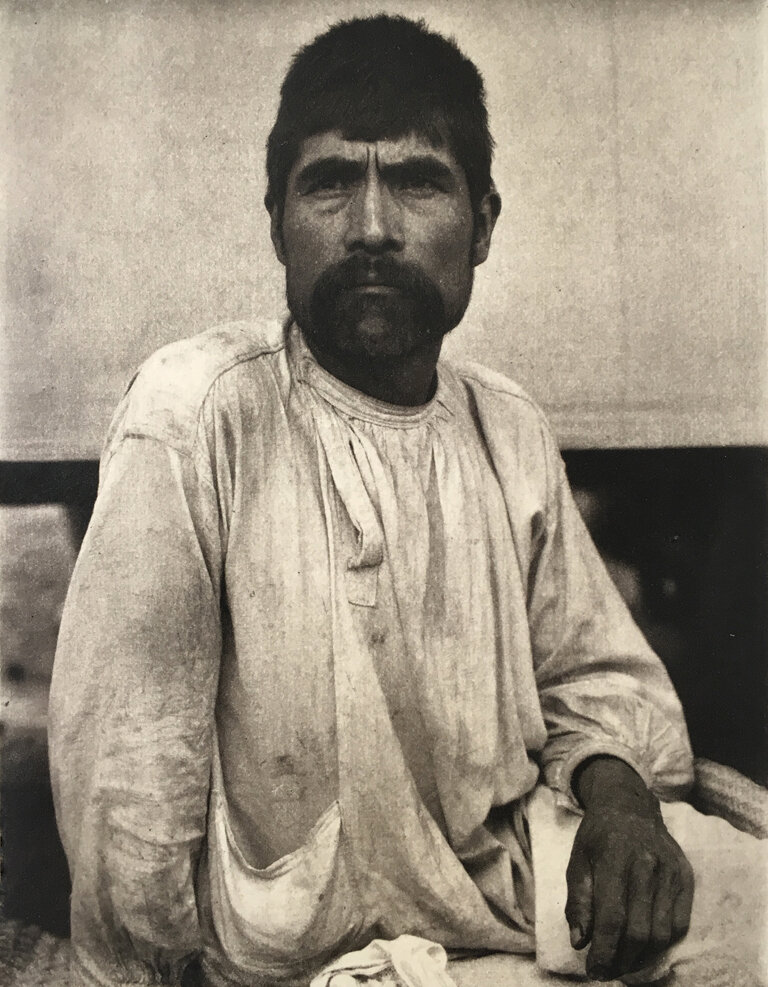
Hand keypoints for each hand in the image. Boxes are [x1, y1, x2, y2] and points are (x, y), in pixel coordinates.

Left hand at [566, 757, 693, 981]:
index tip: (593, 970)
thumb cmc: (598, 837)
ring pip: (661, 933)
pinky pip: (679, 924)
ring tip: (623, 963)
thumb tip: (579, 941)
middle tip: (606, 971)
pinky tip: (644, 947)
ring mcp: (670, 871)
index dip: (603, 951)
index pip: (612, 917)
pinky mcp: (685, 877)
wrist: (630, 806)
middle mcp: (647, 865)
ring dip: (641, 957)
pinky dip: (662, 943)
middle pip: (639, 931)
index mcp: (614, 858)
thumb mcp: (577, 861)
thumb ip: (577, 901)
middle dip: (621, 960)